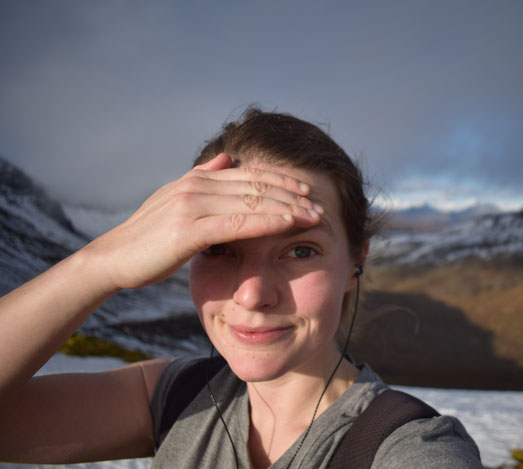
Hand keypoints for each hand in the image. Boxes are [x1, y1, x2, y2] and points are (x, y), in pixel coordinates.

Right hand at [84, 154, 321, 290]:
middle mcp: (197, 185)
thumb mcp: (176, 200)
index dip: (282, 180)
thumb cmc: (149, 236)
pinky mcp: (189, 229)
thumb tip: (226, 158)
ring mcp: (192, 204)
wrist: (114, 258)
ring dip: (289, 207)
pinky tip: (289, 224)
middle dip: (293, 194)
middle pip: (257, 185)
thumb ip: (204, 178)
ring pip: (252, 200)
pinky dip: (267, 221)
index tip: (307, 189)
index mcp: (197, 178)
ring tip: (315, 215)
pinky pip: (238, 223)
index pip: (249, 174)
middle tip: (321, 203)